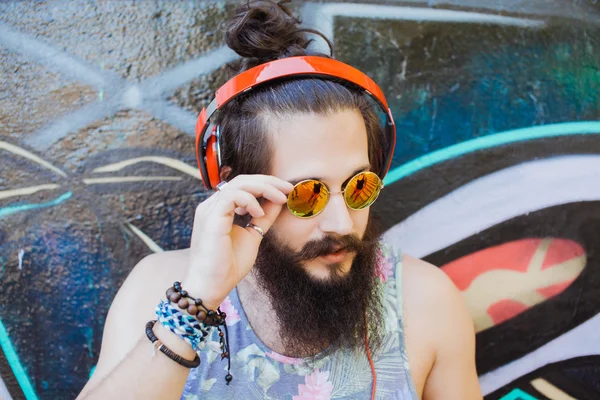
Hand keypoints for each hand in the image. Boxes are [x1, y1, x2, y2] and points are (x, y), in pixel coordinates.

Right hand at [181, 175, 293, 308]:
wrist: (211, 287)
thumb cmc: (227, 266)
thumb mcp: (252, 236)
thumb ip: (263, 218)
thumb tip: (278, 200)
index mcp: (220, 209)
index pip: (243, 185)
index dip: (266, 184)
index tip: (286, 191)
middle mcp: (212, 206)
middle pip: (242, 180)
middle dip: (269, 181)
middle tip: (289, 189)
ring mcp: (210, 210)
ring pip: (238, 184)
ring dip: (264, 188)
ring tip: (280, 198)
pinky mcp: (211, 219)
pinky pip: (231, 196)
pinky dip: (249, 200)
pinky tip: (259, 213)